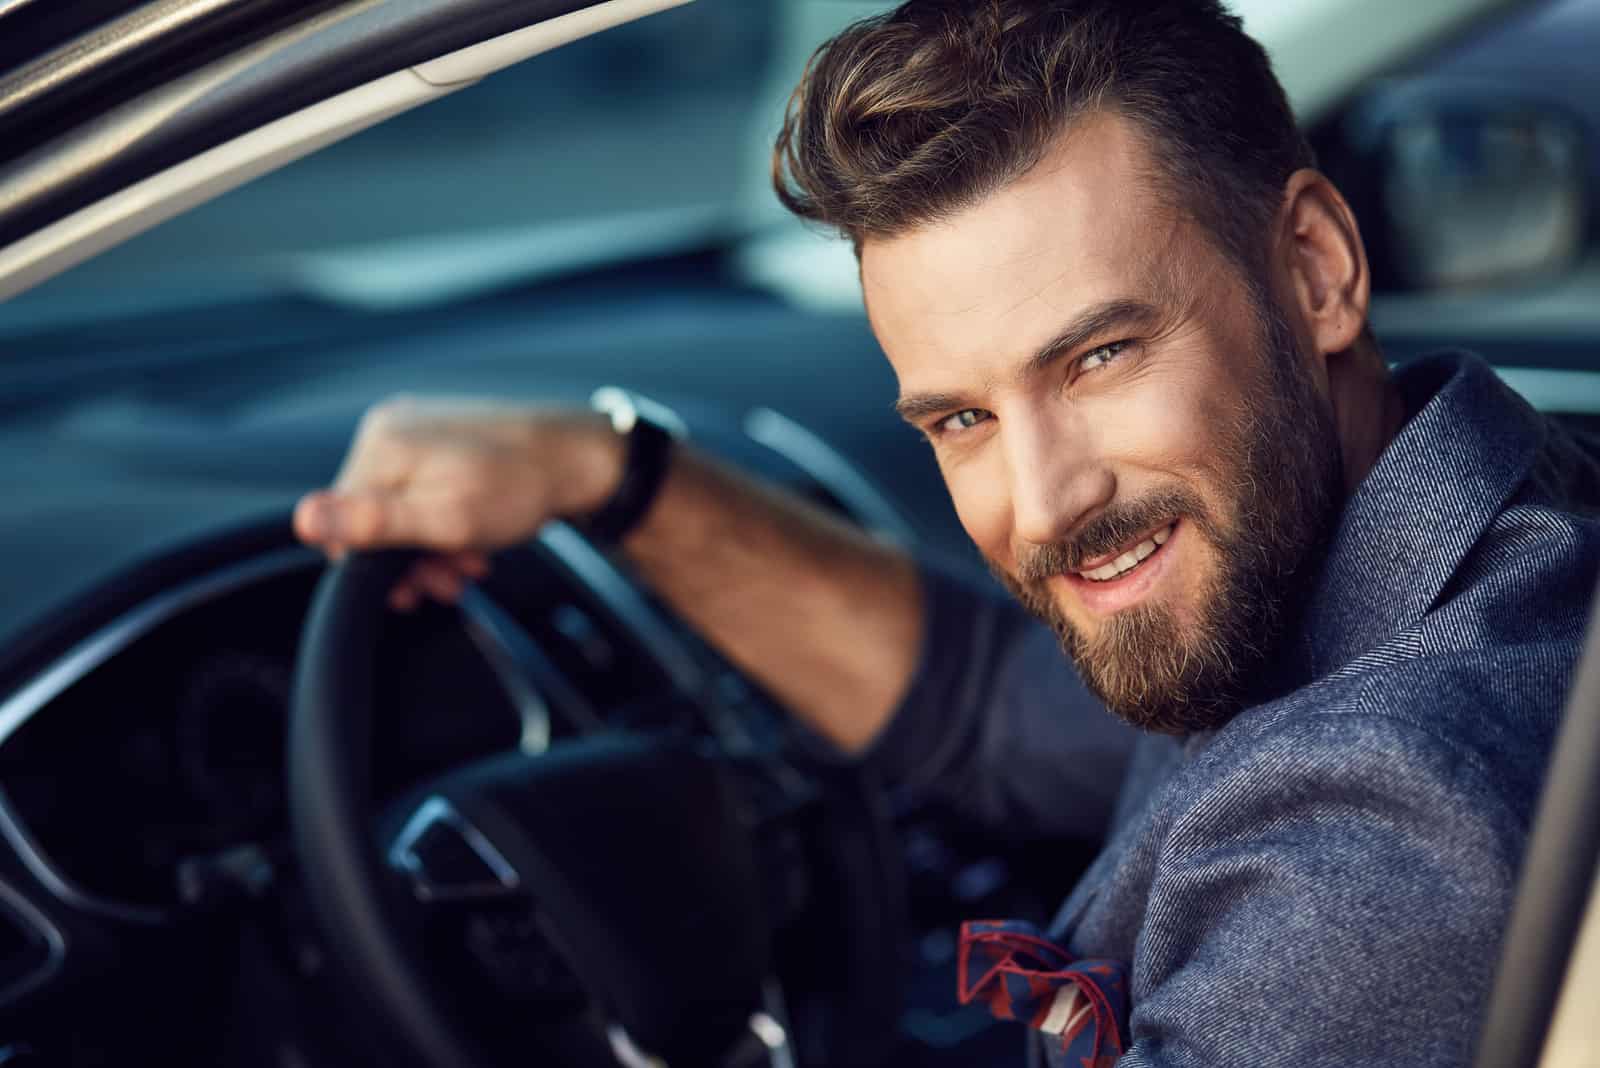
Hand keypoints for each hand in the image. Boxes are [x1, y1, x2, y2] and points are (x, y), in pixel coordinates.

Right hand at [293, 397, 618, 609]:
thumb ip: (373, 522)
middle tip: (452, 579)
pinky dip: (446, 523)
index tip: (419, 585)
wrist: (583, 458)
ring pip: (403, 508)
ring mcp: (420, 430)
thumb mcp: (444, 518)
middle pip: (373, 516)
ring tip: (470, 562)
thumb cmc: (520, 487)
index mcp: (383, 444)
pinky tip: (474, 541)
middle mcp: (393, 428)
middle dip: (411, 558)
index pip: (343, 523)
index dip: (379, 565)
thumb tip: (303, 518)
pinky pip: (426, 492)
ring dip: (432, 546)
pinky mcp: (445, 439)